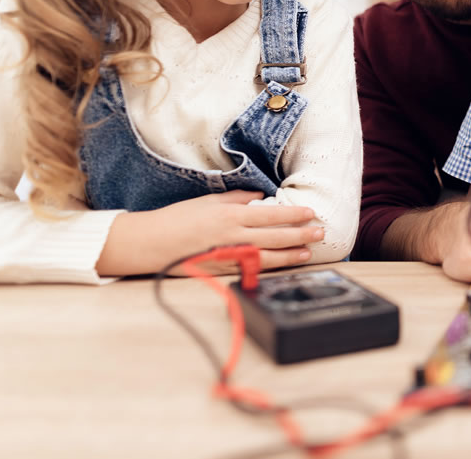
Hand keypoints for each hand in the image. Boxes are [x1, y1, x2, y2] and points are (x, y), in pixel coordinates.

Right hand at [97, 191, 321, 275]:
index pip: (270, 214)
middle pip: (275, 236)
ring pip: (267, 257)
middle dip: (300, 235)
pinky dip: (269, 268)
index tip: (311, 213)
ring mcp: (228, 256)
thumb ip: (236, 198)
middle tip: (320, 232)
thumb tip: (260, 197)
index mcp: (230, 215)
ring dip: (290, 255)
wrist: (150, 244)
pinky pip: (251, 270)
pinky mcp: (222, 272)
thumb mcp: (208, 201)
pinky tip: (282, 266)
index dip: (293, 214)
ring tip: (308, 252)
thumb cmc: (177, 218)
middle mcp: (232, 236)